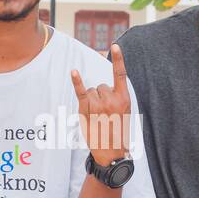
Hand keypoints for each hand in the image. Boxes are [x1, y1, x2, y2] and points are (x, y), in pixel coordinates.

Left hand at [71, 42, 130, 165]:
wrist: (111, 152)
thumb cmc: (117, 131)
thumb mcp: (123, 112)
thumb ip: (115, 97)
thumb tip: (100, 85)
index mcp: (124, 99)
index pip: (121, 74)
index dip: (118, 59)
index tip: (115, 45)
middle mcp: (112, 99)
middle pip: (101, 85)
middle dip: (100, 96)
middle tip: (104, 113)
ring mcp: (99, 104)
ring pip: (91, 91)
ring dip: (91, 100)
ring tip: (96, 116)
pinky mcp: (87, 110)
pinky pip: (81, 92)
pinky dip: (77, 81)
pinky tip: (74, 72)